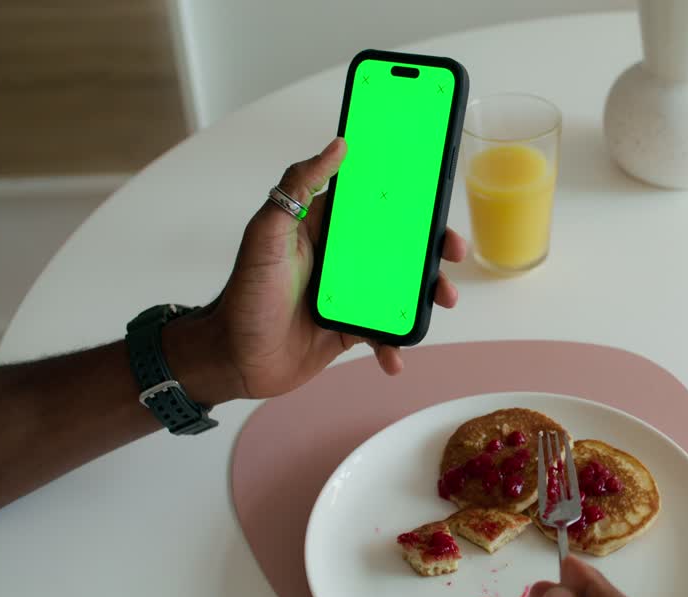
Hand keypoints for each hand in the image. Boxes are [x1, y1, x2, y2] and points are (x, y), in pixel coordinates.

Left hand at [167, 138, 465, 403]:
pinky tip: (395, 357)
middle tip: (454, 254)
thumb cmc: (244, 295)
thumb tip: (336, 146)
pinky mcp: (351, 327)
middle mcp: (341, 257)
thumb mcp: (266, 234)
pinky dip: (395, 345)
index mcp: (324, 228)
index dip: (408, 199)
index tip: (436, 198)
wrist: (234, 359)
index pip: (373, 203)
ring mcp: (349, 293)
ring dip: (426, 296)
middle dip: (433, 250)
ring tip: (441, 302)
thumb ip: (297, 188)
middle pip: (400, 245)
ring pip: (401, 288)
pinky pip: (385, 331)